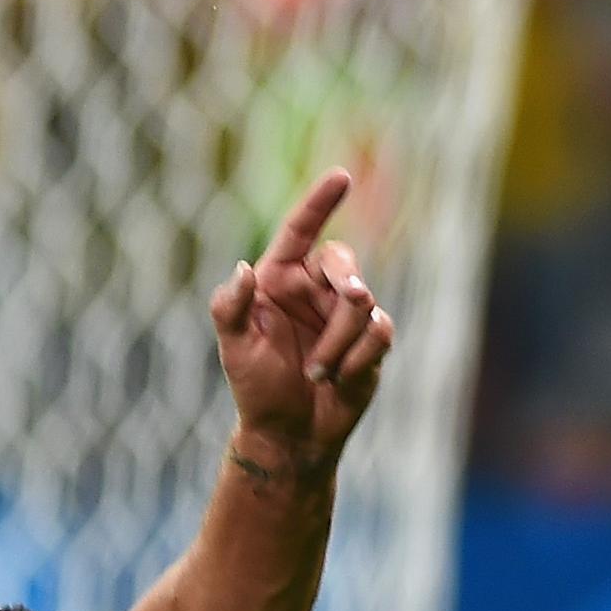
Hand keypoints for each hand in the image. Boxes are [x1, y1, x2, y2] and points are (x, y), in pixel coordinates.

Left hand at [211, 169, 393, 466]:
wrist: (288, 433)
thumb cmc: (255, 387)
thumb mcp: (235, 349)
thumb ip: (230, 309)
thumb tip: (243, 270)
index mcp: (279, 279)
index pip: (299, 231)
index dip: (319, 203)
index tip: (341, 177)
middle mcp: (314, 288)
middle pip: (344, 261)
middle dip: (346, 284)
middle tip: (348, 306)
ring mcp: (345, 313)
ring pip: (363, 303)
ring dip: (339, 343)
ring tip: (316, 374)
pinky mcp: (371, 339)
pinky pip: (379, 332)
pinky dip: (357, 359)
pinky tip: (338, 380)